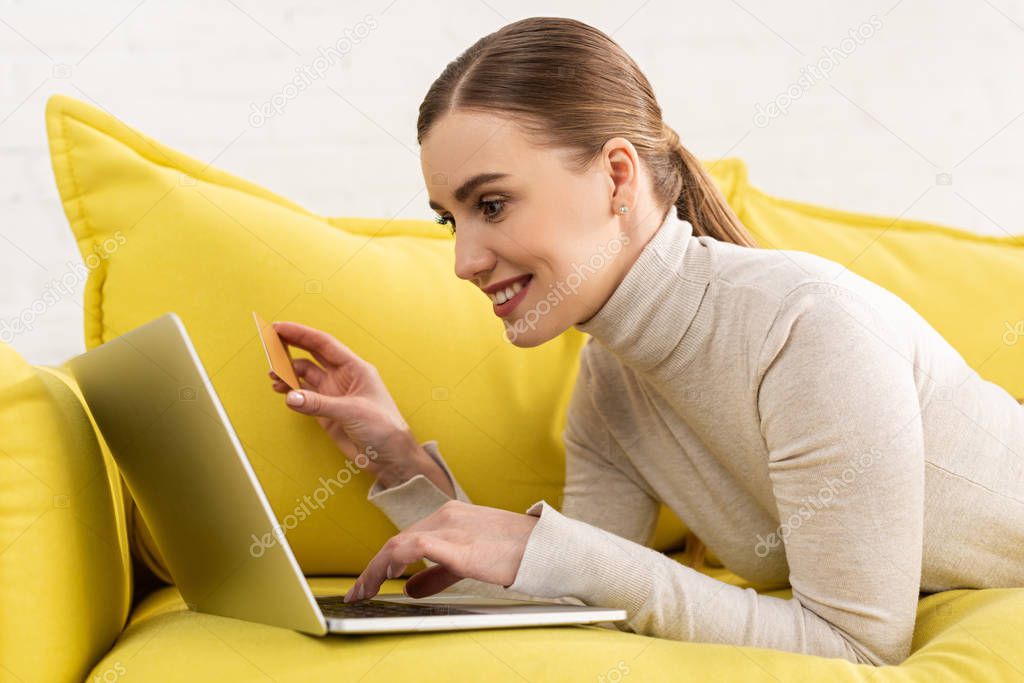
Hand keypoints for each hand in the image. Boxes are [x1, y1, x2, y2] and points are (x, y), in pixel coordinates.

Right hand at [266, 320, 429, 484]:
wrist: (390, 457)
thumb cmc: (384, 428)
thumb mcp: (352, 411)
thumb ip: (319, 404)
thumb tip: (290, 396)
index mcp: (355, 368)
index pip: (324, 344)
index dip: (301, 334)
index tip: (279, 327)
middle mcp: (343, 378)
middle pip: (312, 355)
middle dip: (290, 347)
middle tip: (269, 343)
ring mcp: (333, 394)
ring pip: (305, 376)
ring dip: (288, 373)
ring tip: (272, 375)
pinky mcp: (326, 412)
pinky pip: (304, 396)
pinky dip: (291, 391)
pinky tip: (281, 390)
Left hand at [344, 500, 538, 601]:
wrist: (544, 548)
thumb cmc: (513, 553)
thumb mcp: (467, 562)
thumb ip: (436, 574)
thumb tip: (408, 587)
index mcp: (449, 516)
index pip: (405, 539)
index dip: (381, 562)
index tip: (366, 583)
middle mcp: (446, 515)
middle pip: (396, 541)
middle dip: (371, 569)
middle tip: (357, 592)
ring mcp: (451, 527)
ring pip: (398, 544)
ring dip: (374, 569)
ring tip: (362, 591)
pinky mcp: (458, 544)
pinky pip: (414, 548)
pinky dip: (392, 561)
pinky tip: (384, 576)